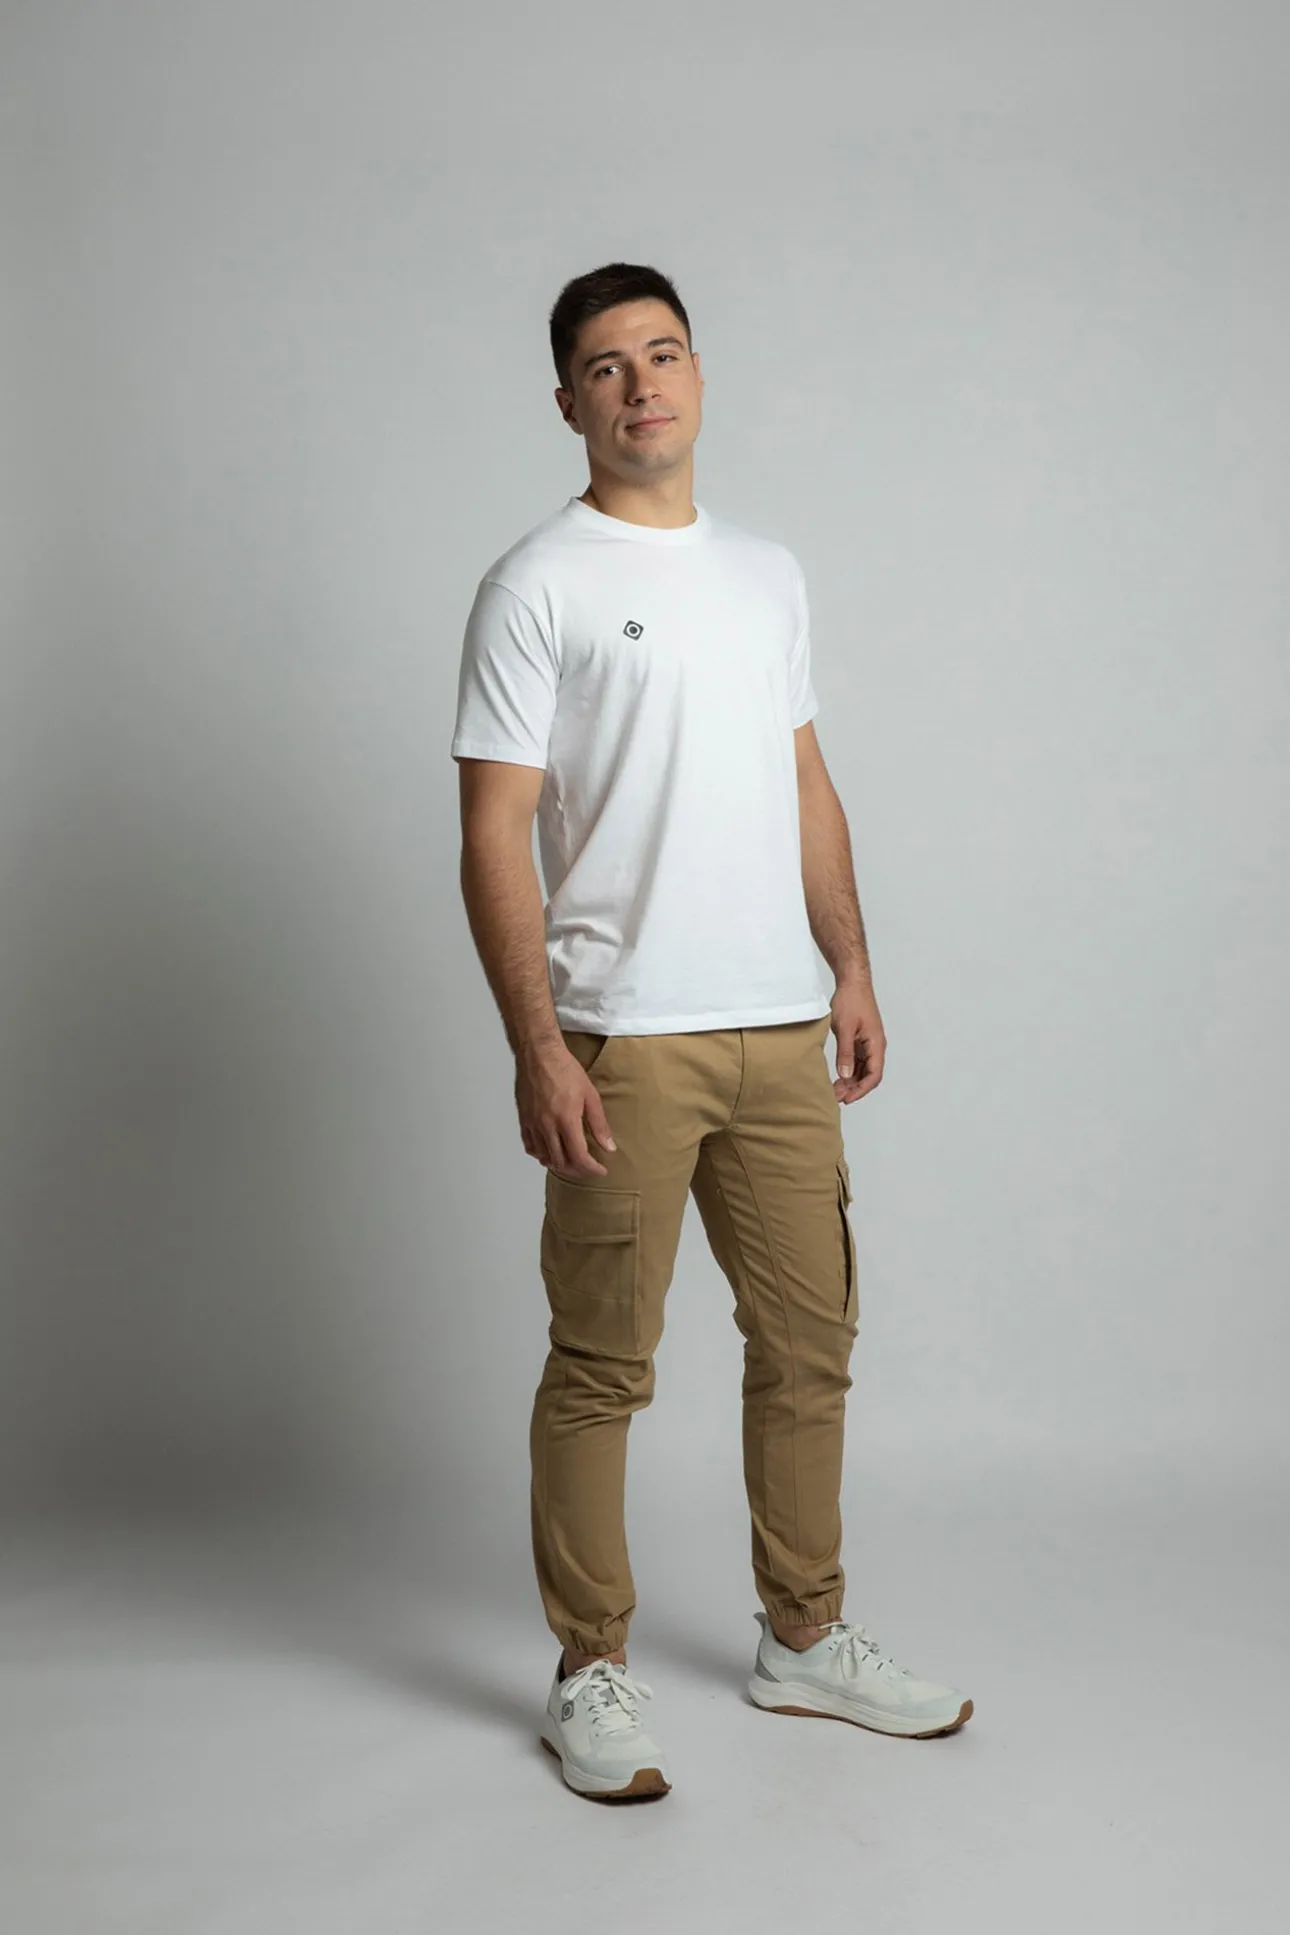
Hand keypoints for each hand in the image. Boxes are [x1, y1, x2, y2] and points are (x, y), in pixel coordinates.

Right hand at [516, 1043, 616, 1177]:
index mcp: (566, 1120)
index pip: (579, 1157)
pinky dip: (541, 1154)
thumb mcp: (590, 1095)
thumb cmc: (565, 1070)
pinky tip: (549, 1152)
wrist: (539, 1055)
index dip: (591, 1169)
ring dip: (559, 1165)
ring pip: (544, 1157)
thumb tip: (609, 1147)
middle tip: (588, 1168)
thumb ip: (599, 1124)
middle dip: (577, 1170)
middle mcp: (547, 1126)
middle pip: (561, 1162)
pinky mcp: (524, 1119)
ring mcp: (533, 1124)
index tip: (600, 1170)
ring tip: (571, 1162)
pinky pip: (530, 1146)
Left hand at [829, 980, 885, 1103]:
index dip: (861, 1090)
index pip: (873, 1075)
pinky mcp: (860, 1040)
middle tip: (836, 1097)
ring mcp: (868, 1044)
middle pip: (869, 1075)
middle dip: (854, 1088)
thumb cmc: (851, 1001)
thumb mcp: (845, 1028)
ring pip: (863, 1070)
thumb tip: (845, 1075)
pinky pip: (858, 1061)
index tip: (847, 1098)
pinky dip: (849, 1071)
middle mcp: (875, 1047)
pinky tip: (838, 1077)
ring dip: (851, 1081)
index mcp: (876, 1044)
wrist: (852, 983)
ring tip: (835, 1090)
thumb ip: (846, 1052)